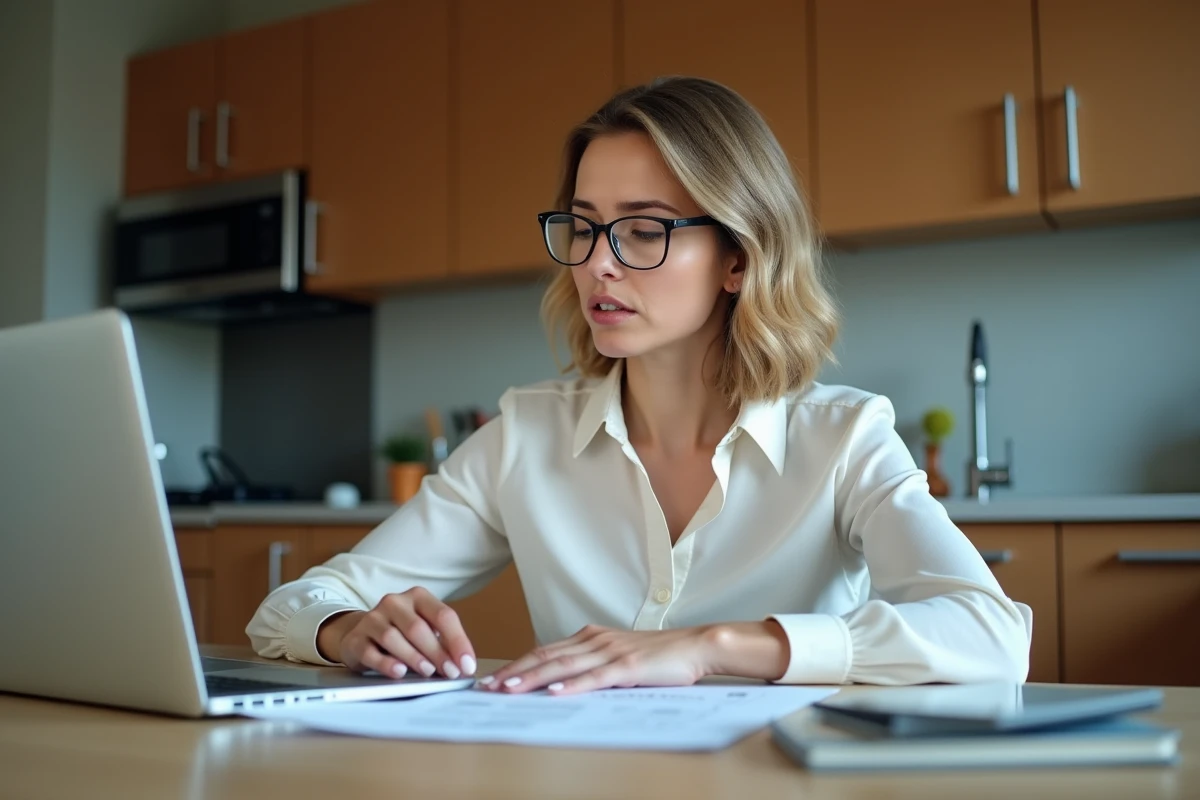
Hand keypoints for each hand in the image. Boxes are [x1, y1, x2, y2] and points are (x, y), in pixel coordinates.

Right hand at [316, 587, 476, 679]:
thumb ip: (443, 642)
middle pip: (418, 628)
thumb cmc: (402, 633)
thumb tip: (463, 664)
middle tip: (450, 673)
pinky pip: (370, 652)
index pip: (443, 615)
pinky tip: (399, 672)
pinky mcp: (356, 639)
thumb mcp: (425, 630)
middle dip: (438, 652)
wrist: (362, 634)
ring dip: (414, 657)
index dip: (458, 641)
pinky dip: (386, 663)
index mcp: (418, 597)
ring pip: (393, 638)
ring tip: (428, 672)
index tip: (467, 665)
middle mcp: (395, 603)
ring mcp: (373, 619)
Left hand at [478, 624, 722, 695]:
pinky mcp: (628, 665)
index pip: (545, 651)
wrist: (694, 645)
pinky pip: (595, 677)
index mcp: (591, 637)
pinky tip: (555, 692)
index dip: (517, 665)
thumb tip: (563, 684)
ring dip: (533, 678)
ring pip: (563, 666)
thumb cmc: (659, 656)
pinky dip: (573, 684)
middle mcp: (595, 640)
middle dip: (514, 672)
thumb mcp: (619, 658)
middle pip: (546, 656)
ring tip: (509, 689)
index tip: (493, 679)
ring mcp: (610, 651)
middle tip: (487, 687)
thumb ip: (593, 666)